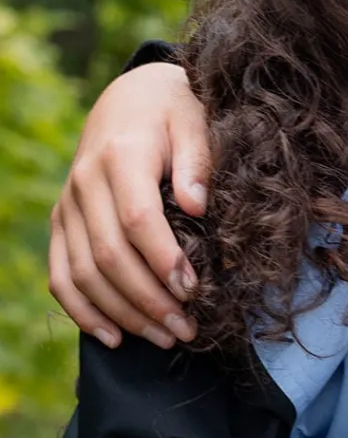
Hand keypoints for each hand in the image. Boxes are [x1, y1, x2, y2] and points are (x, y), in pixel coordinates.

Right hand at [48, 62, 209, 348]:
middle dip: (149, 299)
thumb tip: (197, 206)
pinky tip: (115, 337)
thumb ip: (197, 161)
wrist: (132, 99)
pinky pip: (60, 274)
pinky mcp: (62, 223)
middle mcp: (85, 184)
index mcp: (121, 157)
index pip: (137, 218)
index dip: (163, 260)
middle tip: (188, 329)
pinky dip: (83, 311)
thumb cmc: (175, 113)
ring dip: (123, 313)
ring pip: (82, 272)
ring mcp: (68, 206)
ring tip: (167, 338)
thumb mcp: (195, 121)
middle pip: (108, 254)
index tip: (193, 290)